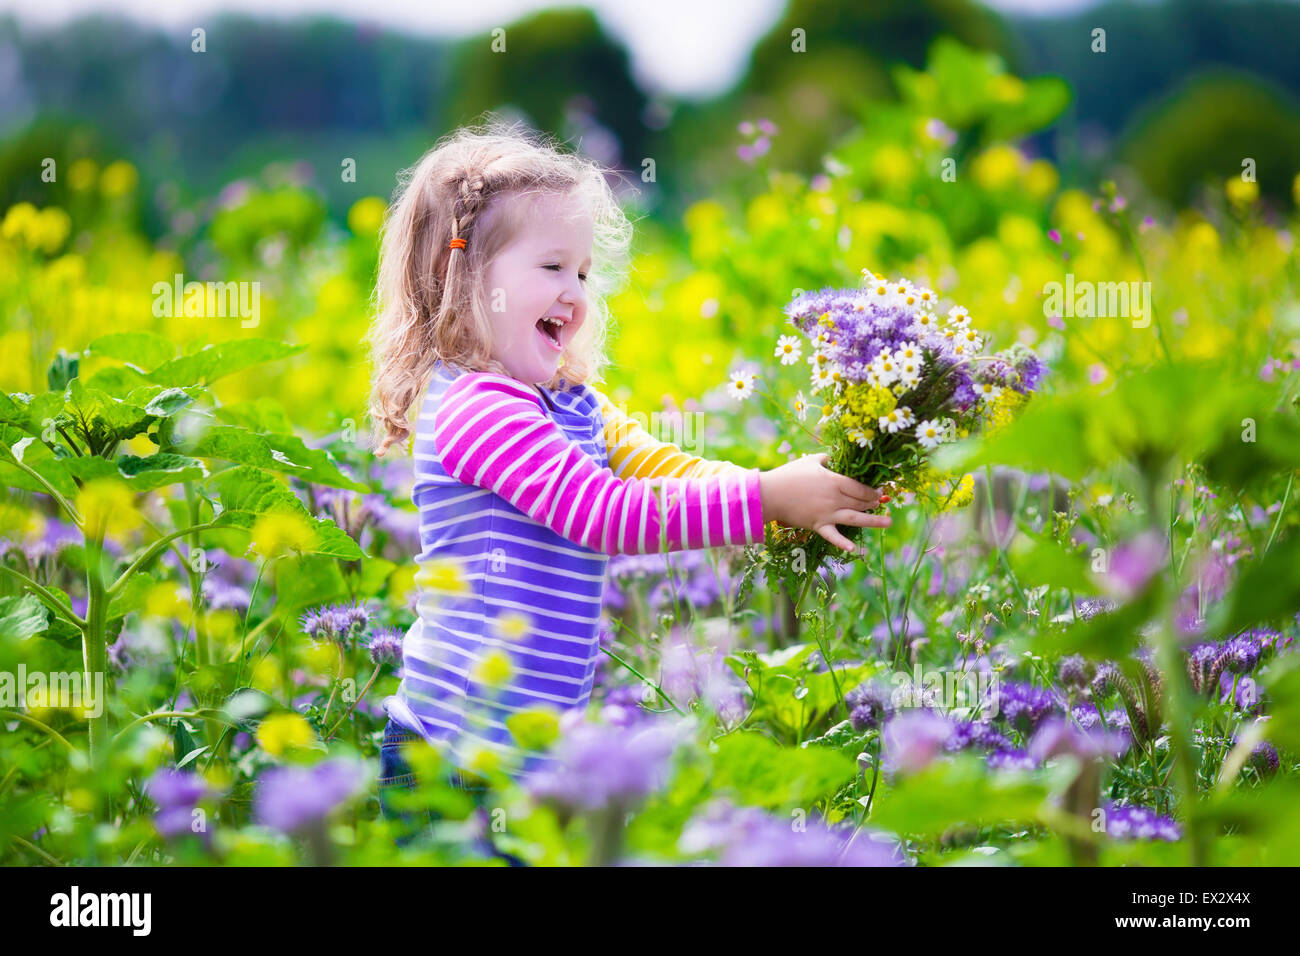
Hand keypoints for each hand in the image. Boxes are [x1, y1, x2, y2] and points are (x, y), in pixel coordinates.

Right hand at [759, 453, 891, 552]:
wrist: (771, 494)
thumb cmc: (789, 474)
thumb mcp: (810, 461)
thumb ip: (826, 458)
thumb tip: (834, 458)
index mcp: (835, 481)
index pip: (861, 488)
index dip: (872, 490)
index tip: (879, 492)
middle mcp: (835, 498)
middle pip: (861, 502)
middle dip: (873, 503)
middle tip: (880, 503)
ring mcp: (828, 514)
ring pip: (855, 518)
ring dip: (874, 521)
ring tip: (888, 522)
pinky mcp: (818, 525)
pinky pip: (832, 536)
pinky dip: (842, 543)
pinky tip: (853, 549)